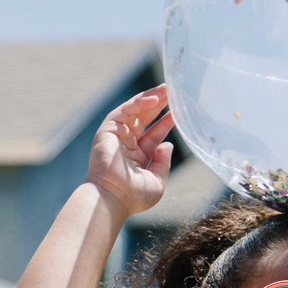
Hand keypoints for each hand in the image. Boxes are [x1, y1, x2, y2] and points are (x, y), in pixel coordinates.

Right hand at [87, 85, 174, 216]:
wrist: (113, 199)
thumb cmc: (133, 197)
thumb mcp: (156, 181)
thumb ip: (163, 162)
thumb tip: (167, 144)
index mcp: (137, 156)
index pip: (153, 134)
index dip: (165, 121)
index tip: (179, 111)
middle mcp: (126, 144)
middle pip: (144, 118)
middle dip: (159, 104)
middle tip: (174, 91)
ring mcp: (116, 136)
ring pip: (135, 110)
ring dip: (151, 98)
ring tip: (167, 89)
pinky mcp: (107, 130)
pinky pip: (124, 111)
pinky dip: (139, 103)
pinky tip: (154, 99)